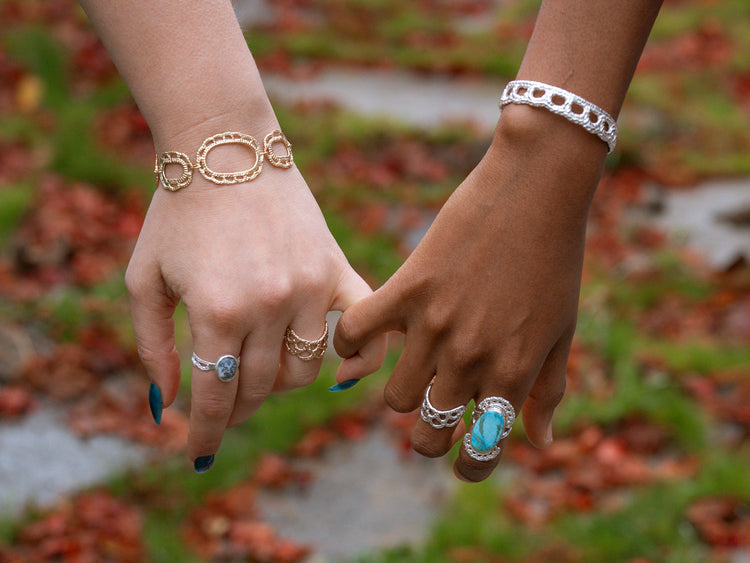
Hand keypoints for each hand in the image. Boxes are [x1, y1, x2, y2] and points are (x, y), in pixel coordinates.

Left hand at [126, 126, 386, 469]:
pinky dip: (362, 356)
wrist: (226, 147)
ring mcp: (309, 289)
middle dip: (233, 406)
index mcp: (218, 311)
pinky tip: (344, 370)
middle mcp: (269, 306)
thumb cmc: (177, 213)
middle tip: (220, 404)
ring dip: (278, 382)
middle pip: (258, 388)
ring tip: (257, 368)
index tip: (197, 456)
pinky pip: (366, 326)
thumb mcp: (143, 278)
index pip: (214, 397)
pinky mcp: (335, 269)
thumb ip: (153, 345)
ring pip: (304, 369)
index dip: (204, 433)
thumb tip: (165, 404)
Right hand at [334, 105, 606, 481]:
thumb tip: (540, 444)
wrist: (534, 190)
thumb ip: (547, 391)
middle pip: (427, 435)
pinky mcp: (406, 289)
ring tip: (415, 365)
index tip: (462, 459)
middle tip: (434, 415)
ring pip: (395, 397)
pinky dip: (353, 342)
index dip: (469, 467)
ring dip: (404, 392)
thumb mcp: (561, 331)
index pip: (481, 451)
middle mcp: (470, 358)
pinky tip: (367, 335)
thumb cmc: (556, 260)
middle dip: (430, 438)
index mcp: (512, 373)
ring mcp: (434, 325)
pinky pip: (357, 334)